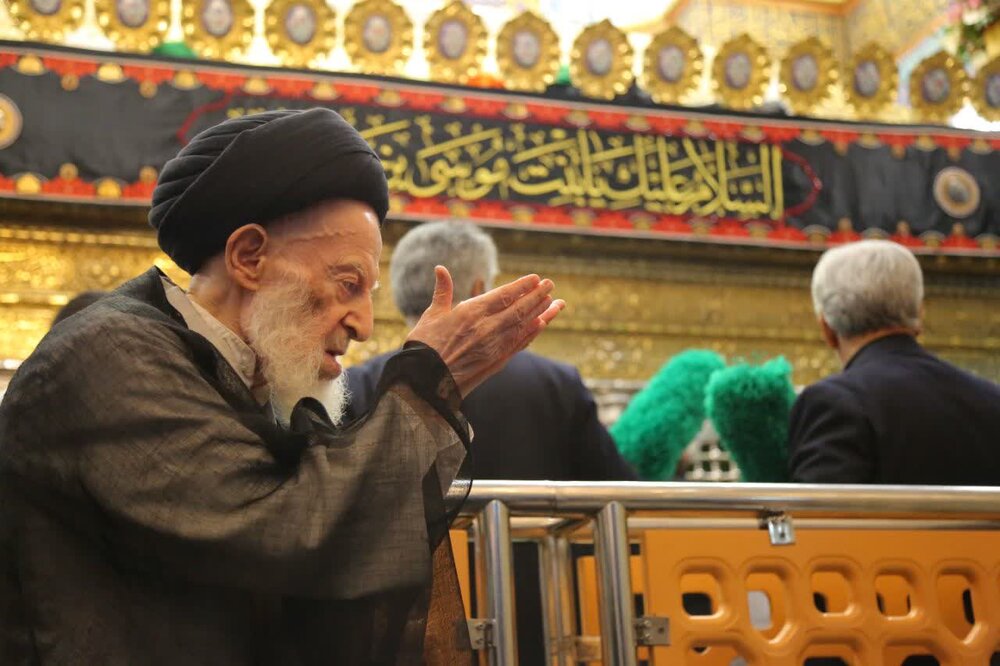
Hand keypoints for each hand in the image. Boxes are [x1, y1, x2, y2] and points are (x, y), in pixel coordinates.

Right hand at [407, 266, 563, 396]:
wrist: (425, 381)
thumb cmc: (424, 346)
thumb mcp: (431, 315)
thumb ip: (442, 291)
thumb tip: (440, 268)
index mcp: (471, 312)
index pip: (504, 295)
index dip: (522, 286)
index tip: (535, 278)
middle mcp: (487, 328)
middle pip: (519, 309)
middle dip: (537, 296)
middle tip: (550, 284)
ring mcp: (494, 346)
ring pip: (524, 326)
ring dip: (541, 313)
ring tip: (555, 302)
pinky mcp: (496, 362)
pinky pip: (519, 344)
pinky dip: (532, 333)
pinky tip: (542, 325)